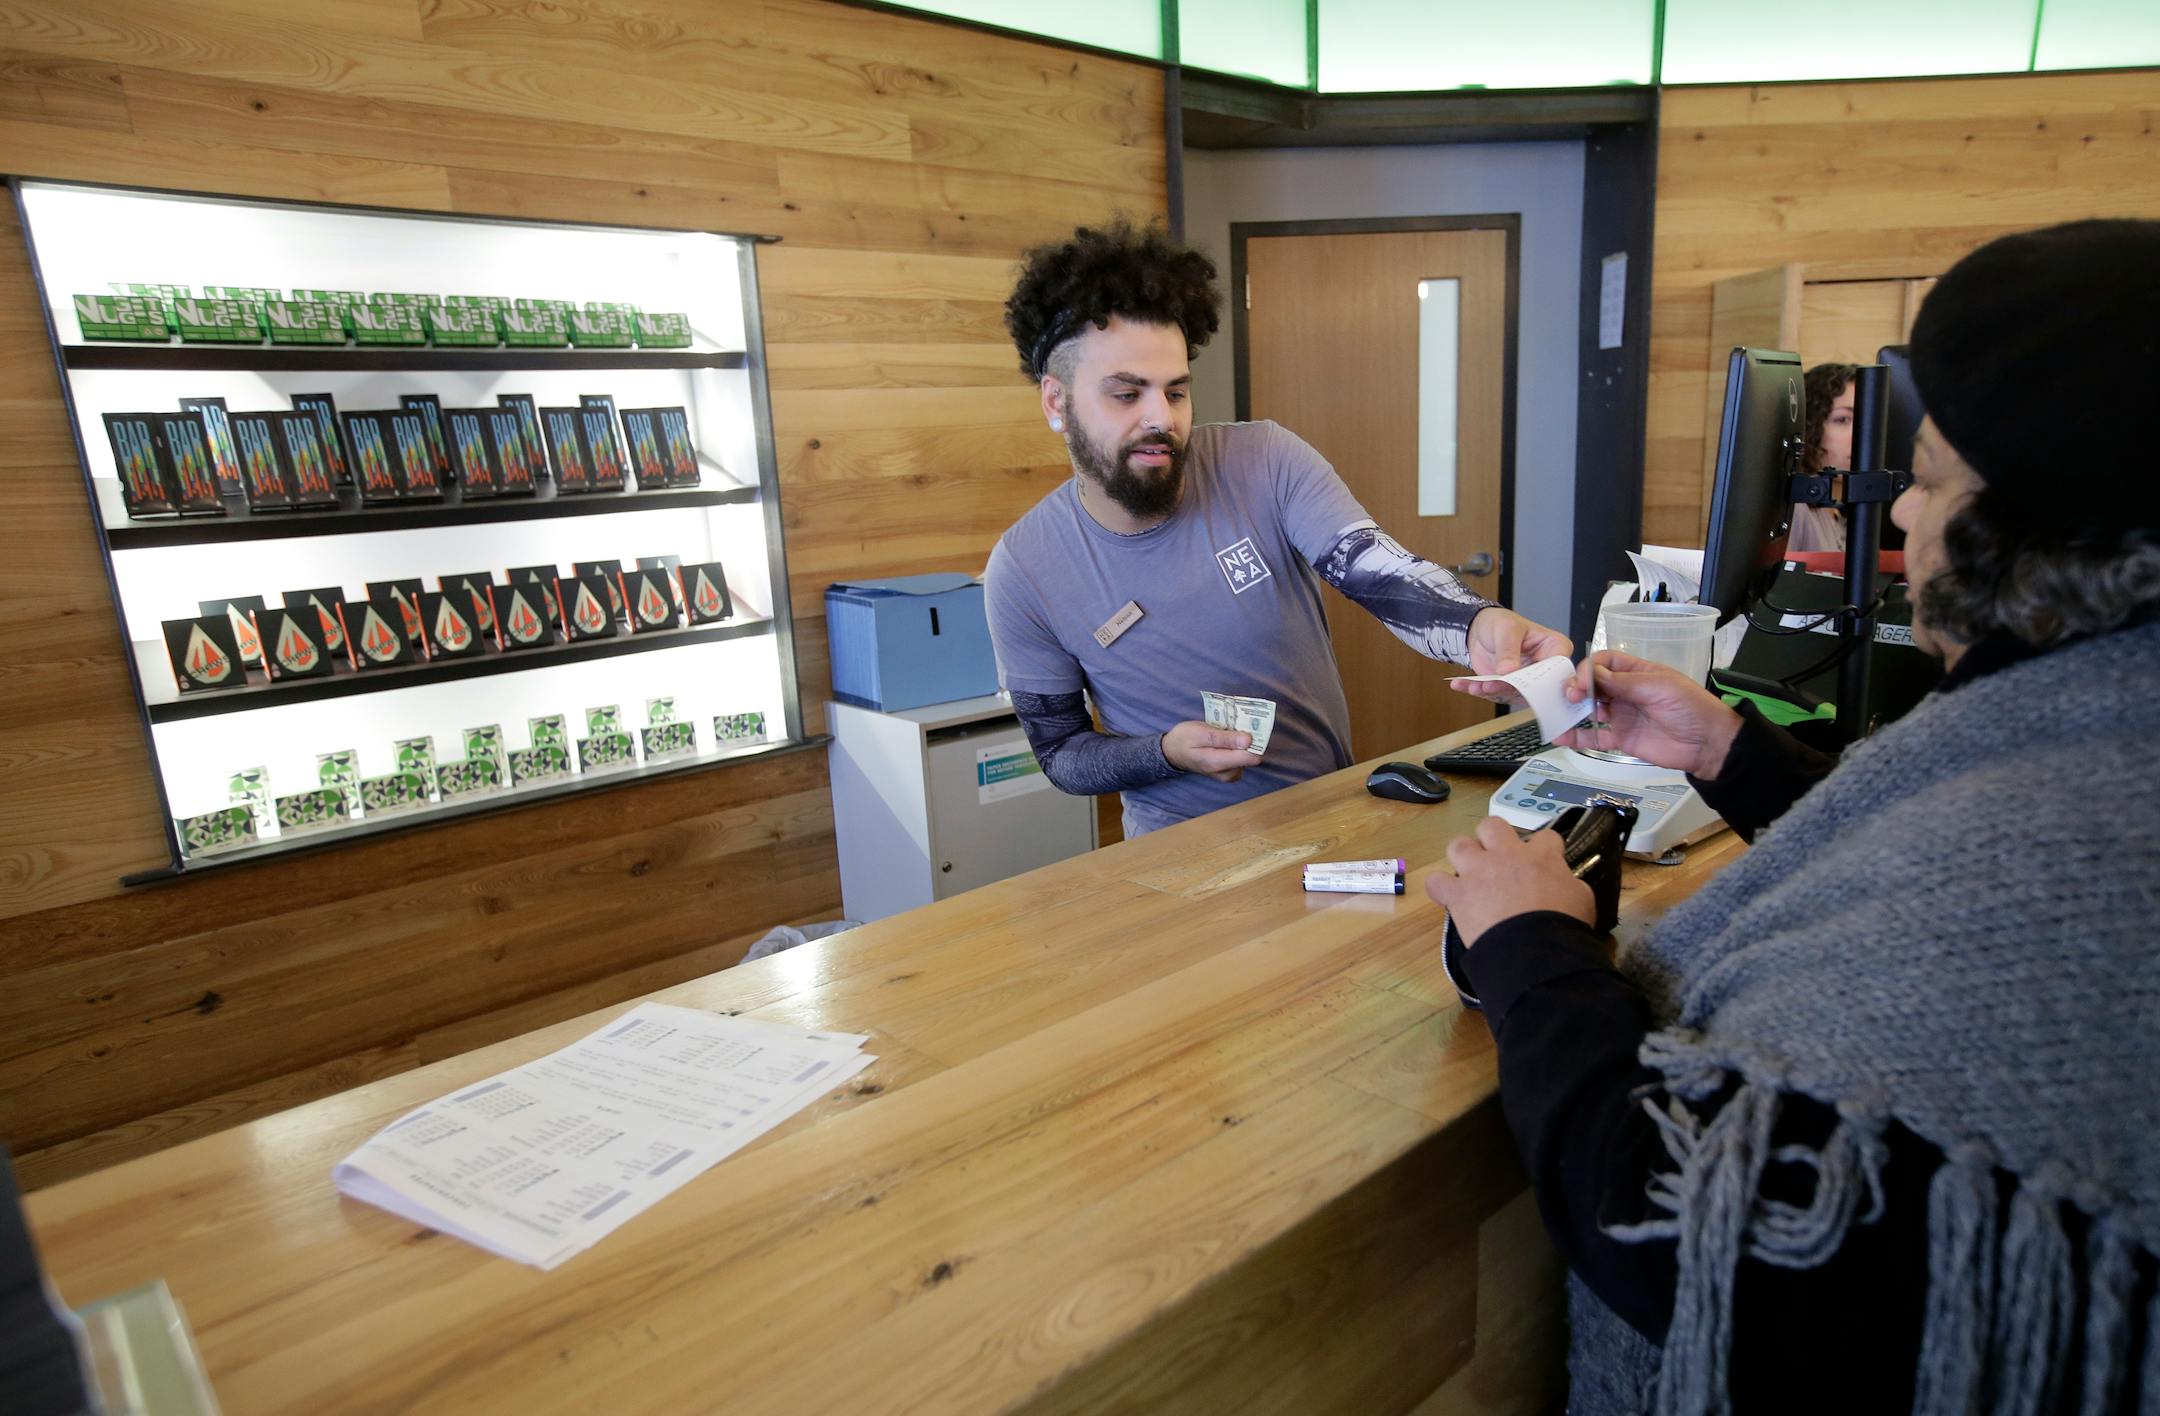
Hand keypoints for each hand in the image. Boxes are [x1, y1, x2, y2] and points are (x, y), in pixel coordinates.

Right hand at [1162, 720, 1252, 780]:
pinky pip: (1242, 757)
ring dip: (1242, 742)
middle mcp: (1227, 773)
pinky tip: (1227, 739)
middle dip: (1246, 739)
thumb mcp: (1201, 733)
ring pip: (1248, 756)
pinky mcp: (1230, 772)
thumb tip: (1249, 740)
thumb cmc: (1184, 739)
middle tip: (1231, 727)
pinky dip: (1238, 746)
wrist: (1172, 751)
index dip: (1253, 740)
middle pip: (1251, 755)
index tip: (1246, 727)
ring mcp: (1229, 774)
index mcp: (1219, 763)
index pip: (1251, 757)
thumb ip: (1225, 738)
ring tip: (1226, 732)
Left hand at [1425, 816, 1595, 946]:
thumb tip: (1565, 882)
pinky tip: (1448, 896)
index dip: (1544, 847)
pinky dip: (1440, 888)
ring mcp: (1477, 872)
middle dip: (1493, 838)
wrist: (1536, 951)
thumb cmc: (1565, 925)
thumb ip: (1570, 883)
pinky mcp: (1457, 895)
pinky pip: (1436, 881)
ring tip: (1469, 872)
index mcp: (1541, 856)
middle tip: (1498, 859)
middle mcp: (1506, 855)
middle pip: (1492, 825)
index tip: (1544, 861)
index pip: (1545, 836)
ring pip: (1459, 844)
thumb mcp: (1582, 899)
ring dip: (1463, 857)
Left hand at [1451, 608, 1574, 701]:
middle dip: (1510, 688)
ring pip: (1513, 694)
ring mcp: (1524, 680)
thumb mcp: (1506, 628)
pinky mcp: (1506, 687)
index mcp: (1553, 647)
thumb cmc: (1500, 622)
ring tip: (1476, 686)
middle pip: (1535, 686)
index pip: (1557, 668)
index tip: (1524, 682)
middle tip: (1491, 685)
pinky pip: (1493, 694)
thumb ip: (1509, 649)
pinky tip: (1462, 684)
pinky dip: (1477, 691)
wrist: (1478, 630)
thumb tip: (1509, 671)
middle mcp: (1542, 668)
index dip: (1546, 679)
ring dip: (1492, 692)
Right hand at [1554, 650, 1743, 778]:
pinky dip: (1577, 736)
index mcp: (1636, 673)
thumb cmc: (1691, 707)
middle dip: (1575, 687)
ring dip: (1571, 710)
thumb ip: (1625, 683)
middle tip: (1567, 696)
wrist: (1708, 744)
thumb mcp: (1660, 687)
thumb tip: (1594, 675)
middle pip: (1591, 684)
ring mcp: (1621, 714)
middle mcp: (1625, 692)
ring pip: (1588, 709)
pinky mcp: (1621, 737)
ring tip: (1557, 713)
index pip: (1604, 663)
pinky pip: (1594, 736)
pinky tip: (1561, 735)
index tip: (1581, 679)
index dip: (1589, 668)